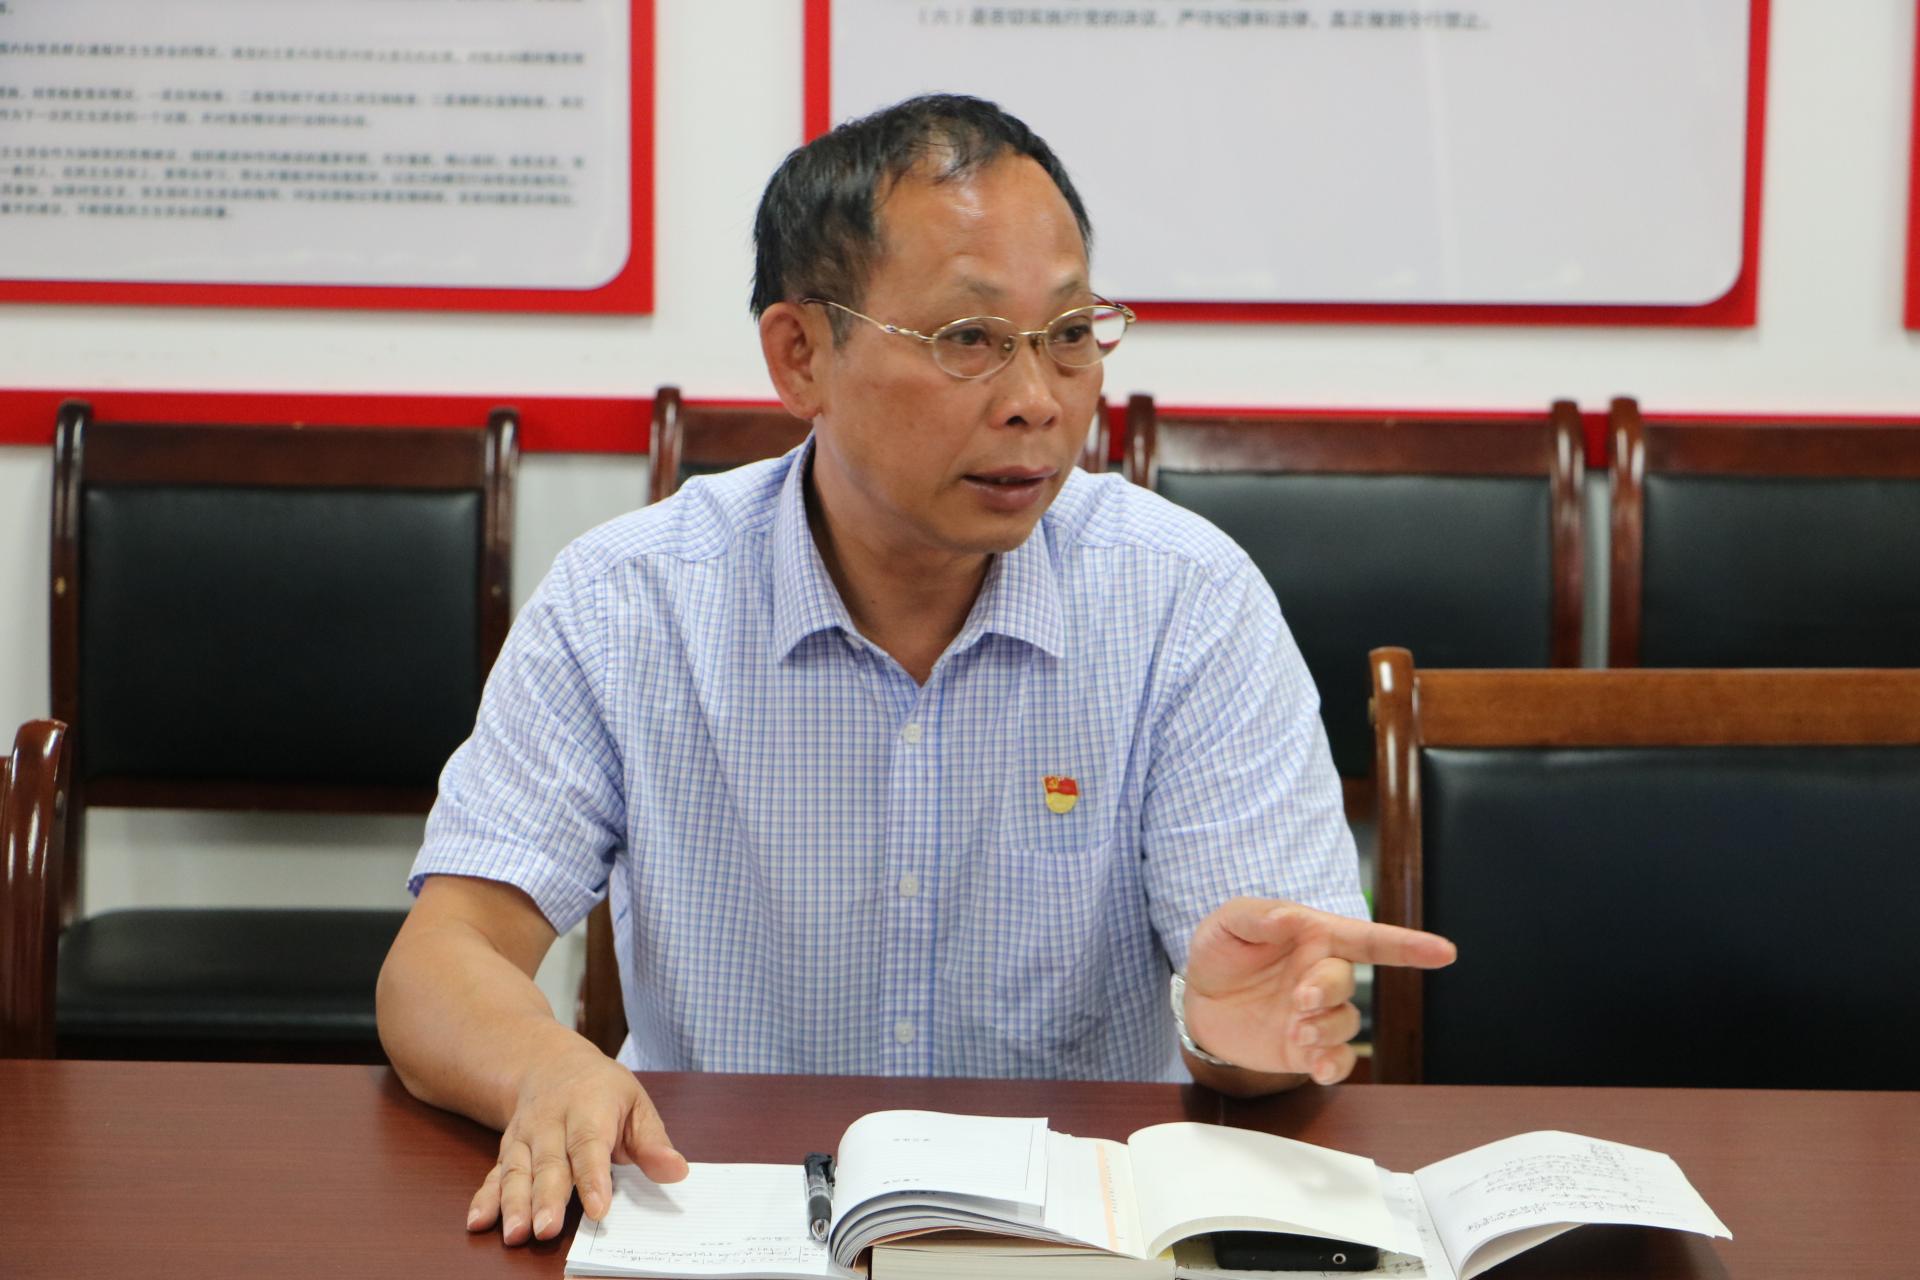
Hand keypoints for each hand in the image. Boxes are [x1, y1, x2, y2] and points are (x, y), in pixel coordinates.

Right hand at [468, 1038, 687, 1244]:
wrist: (548, 1063)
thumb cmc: (601, 1089)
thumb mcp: (635, 1103)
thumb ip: (652, 1141)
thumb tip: (676, 1170)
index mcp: (589, 1108)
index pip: (590, 1145)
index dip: (592, 1178)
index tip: (597, 1209)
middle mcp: (551, 1123)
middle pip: (548, 1163)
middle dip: (546, 1198)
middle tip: (546, 1230)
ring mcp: (525, 1138)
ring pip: (516, 1171)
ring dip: (513, 1204)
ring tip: (515, 1234)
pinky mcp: (507, 1152)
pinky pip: (493, 1175)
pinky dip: (484, 1198)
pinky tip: (477, 1222)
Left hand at [1182, 898, 1455, 1084]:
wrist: (1199, 1001)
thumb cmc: (1220, 952)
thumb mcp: (1227, 923)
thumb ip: (1257, 916)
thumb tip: (1287, 916)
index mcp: (1313, 936)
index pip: (1367, 939)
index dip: (1407, 945)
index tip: (1444, 952)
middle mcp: (1322, 975)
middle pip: (1347, 983)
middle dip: (1328, 992)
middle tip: (1299, 1000)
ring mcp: (1316, 1015)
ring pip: (1345, 1023)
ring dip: (1324, 1030)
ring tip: (1293, 1031)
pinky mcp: (1305, 1049)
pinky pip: (1337, 1060)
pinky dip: (1333, 1066)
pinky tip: (1316, 1067)